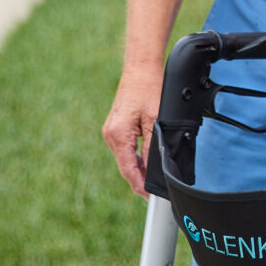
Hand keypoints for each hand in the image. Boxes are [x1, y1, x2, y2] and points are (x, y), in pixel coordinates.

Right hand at [101, 66, 162, 196]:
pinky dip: (134, 158)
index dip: (140, 186)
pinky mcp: (115, 127)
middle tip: (154, 193)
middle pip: (125, 167)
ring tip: (151, 181)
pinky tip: (144, 162)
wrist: (140, 68)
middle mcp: (110, 135)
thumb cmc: (148, 88)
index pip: (129, 170)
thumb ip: (153, 146)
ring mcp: (111, 131)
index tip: (151, 197)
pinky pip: (124, 149)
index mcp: (118, 135)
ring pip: (124, 159)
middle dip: (139, 180)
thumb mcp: (155, 120)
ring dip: (137, 169)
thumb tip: (154, 168)